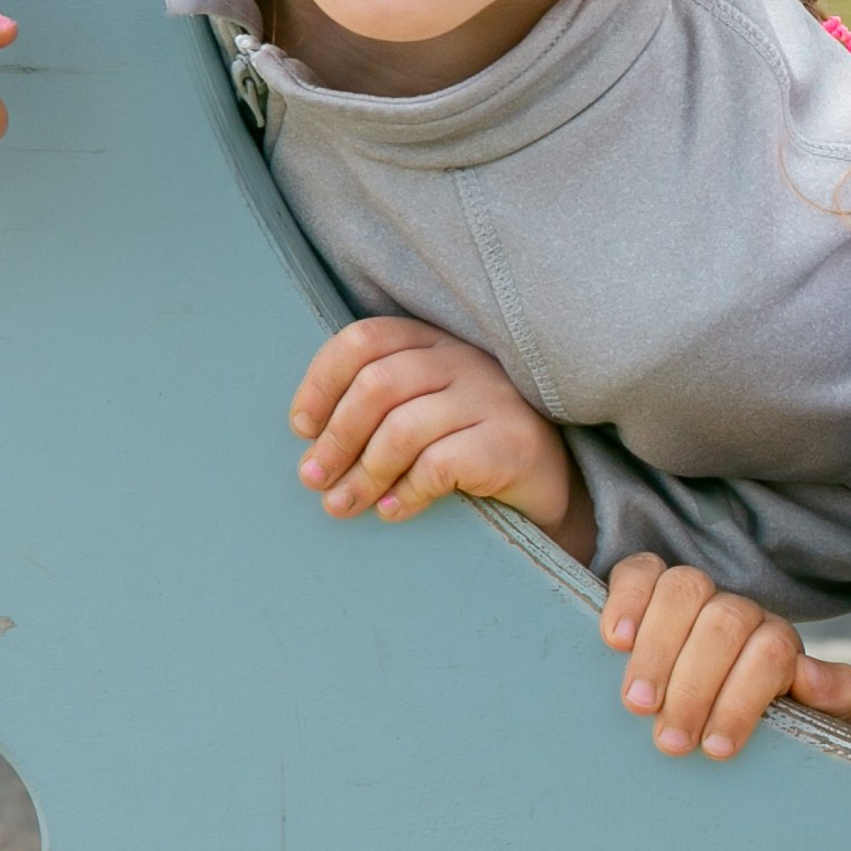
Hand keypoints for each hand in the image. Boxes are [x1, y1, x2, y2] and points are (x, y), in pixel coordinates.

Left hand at [288, 318, 583, 545]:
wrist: (547, 485)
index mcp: (436, 343)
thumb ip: (378, 408)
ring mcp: (494, 398)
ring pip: (403, 428)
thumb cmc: (467, 447)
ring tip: (343, 505)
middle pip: (377, 384)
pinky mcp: (512, 441)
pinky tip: (393, 510)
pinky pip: (439, 465)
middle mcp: (466, 360)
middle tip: (314, 479)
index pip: (365, 339)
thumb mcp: (423, 412)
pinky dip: (405, 492)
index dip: (321, 381)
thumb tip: (310, 445)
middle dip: (335, 437)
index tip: (303, 428)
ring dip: (362, 474)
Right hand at [601, 555, 850, 759]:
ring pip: (685, 589)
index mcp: (777, 645)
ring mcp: (694, 597)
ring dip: (659, 649)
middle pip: (725, 622)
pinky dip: (628, 600)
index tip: (716, 748)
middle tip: (670, 740)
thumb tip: (808, 674)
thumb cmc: (759, 730)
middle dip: (696, 685)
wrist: (722, 725)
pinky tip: (616, 641)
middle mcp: (738, 613)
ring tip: (639, 704)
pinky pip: (640, 572)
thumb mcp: (808, 724)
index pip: (771, 650)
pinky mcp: (647, 589)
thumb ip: (831, 698)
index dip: (743, 698)